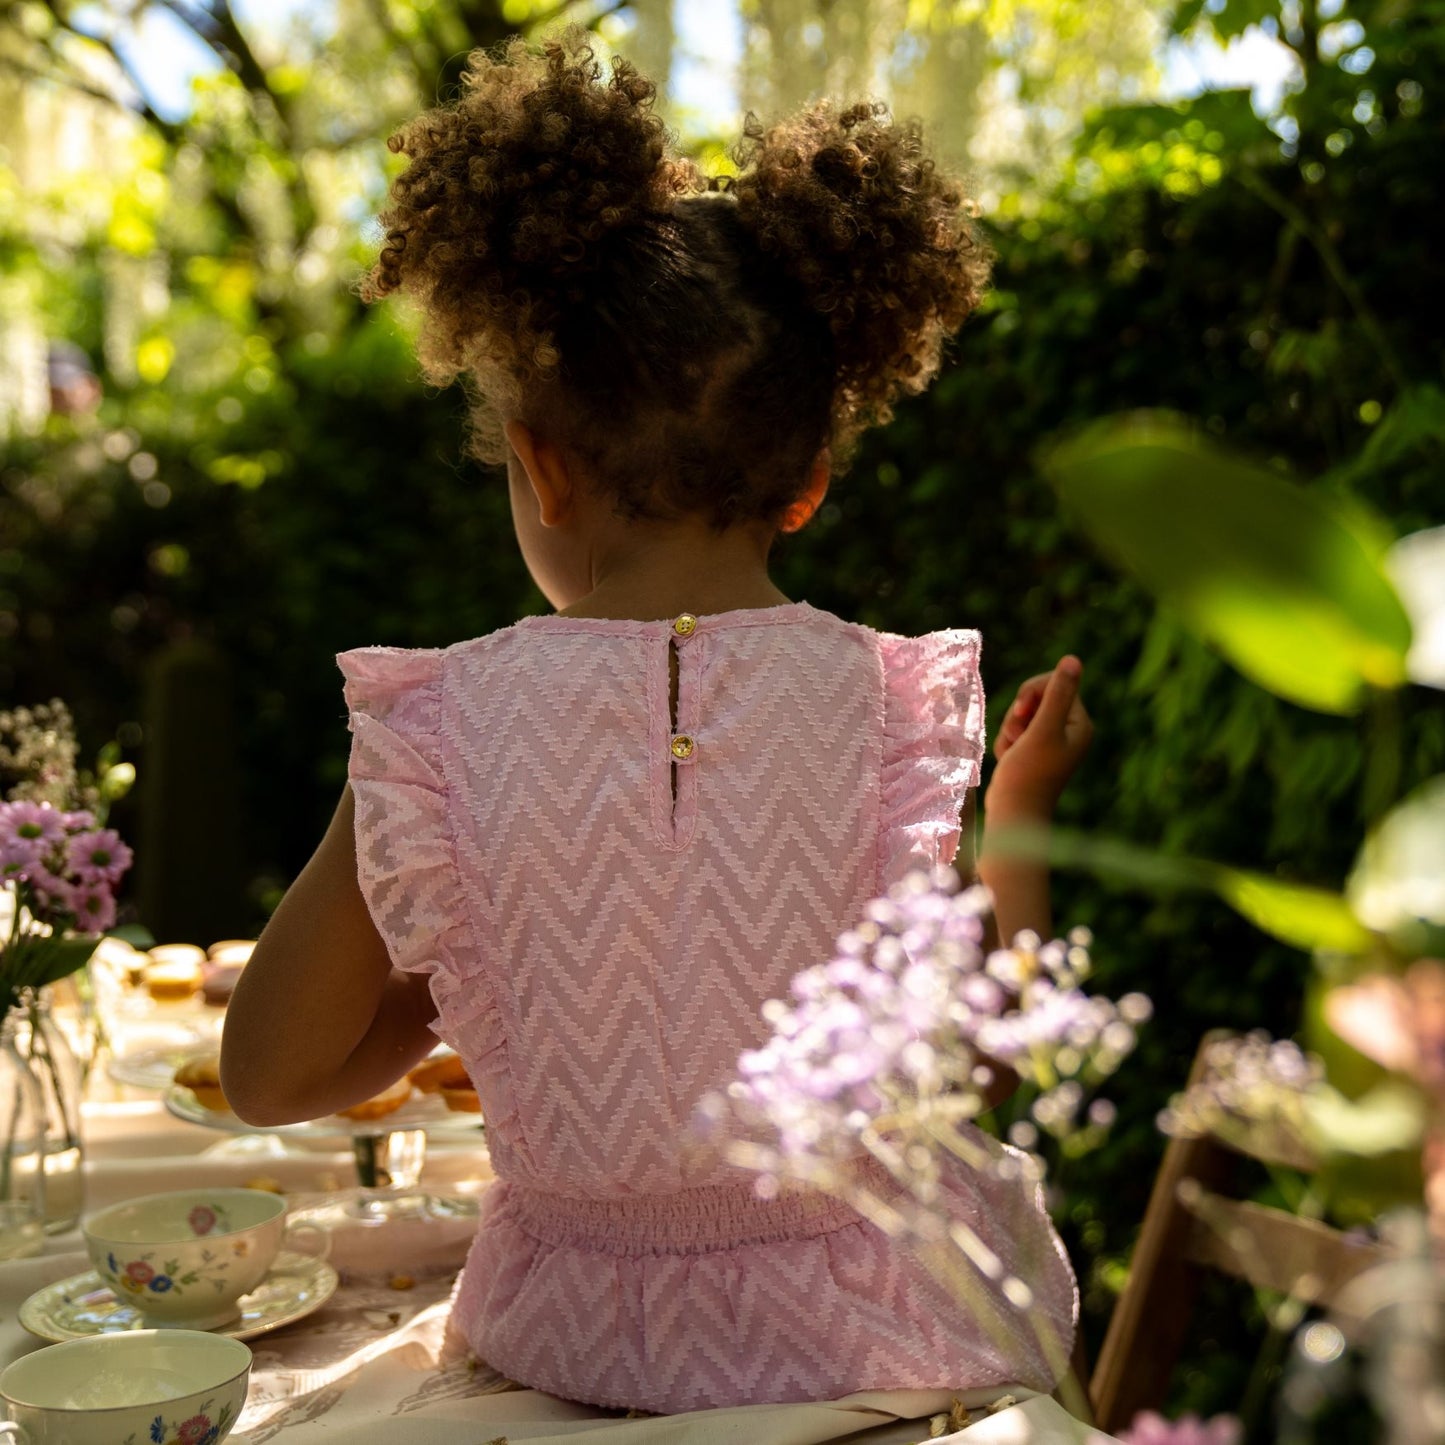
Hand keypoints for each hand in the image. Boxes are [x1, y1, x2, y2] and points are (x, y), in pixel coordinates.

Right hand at [987, 656, 1092, 818]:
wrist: (1012, 814)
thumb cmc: (1029, 774)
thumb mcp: (1042, 729)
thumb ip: (1056, 694)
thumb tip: (1073, 659)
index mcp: (1080, 724)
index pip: (1054, 683)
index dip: (1031, 692)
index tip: (1020, 712)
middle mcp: (1069, 730)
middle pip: (1036, 697)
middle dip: (1018, 714)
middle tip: (1016, 735)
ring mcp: (1051, 741)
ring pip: (1021, 714)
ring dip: (1009, 730)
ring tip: (1012, 752)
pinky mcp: (1034, 751)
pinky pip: (1014, 731)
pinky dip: (1006, 743)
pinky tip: (1009, 760)